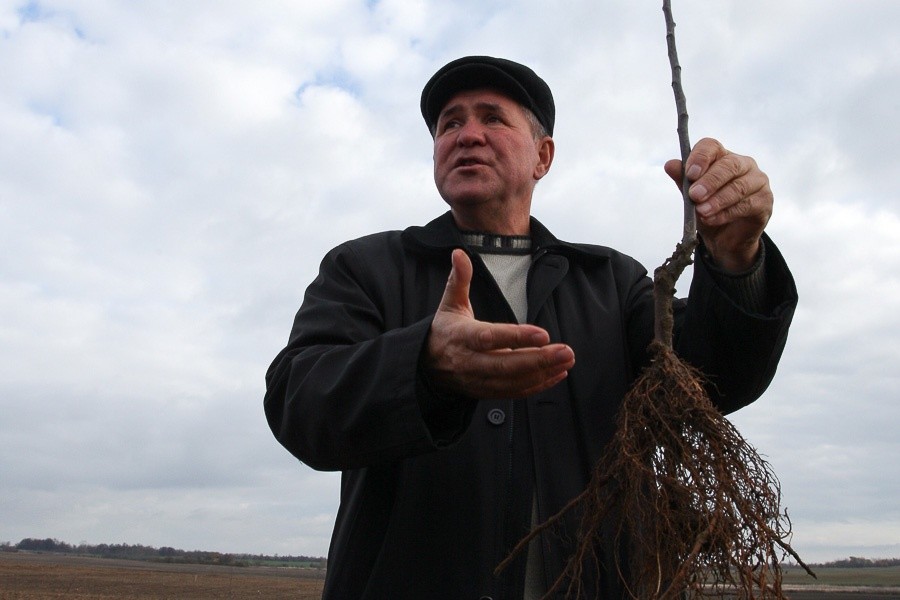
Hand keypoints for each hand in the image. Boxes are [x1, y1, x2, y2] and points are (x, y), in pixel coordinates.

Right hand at [425, 249, 574, 399]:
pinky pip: (514, 392)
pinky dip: (538, 385)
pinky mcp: (486, 391)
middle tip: (566, 351)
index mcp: (462, 337)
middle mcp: (470, 361)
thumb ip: (459, 279)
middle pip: (506, 365)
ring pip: (513, 381)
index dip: (516, 338)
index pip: (491, 338)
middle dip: (539, 360)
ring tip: (567, 361)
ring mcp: (478, 380)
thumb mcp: (449, 303)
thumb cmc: (444, 330)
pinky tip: (557, 375)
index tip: (543, 334)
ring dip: (543, 373)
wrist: (426, 366)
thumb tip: (458, 253)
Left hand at [664, 137, 772, 271]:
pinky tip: (712, 220)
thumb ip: (683, 181)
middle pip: (728, 165)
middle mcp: (743, 164)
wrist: (725, 239)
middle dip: (710, 181)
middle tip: (694, 195)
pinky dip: (726, 213)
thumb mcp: (692, 197)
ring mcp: (757, 181)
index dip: (700, 157)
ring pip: (738, 186)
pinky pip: (746, 205)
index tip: (689, 174)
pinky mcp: (765, 201)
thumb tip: (669, 165)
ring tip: (701, 211)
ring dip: (717, 200)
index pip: (711, 146)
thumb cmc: (708, 210)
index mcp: (722, 156)